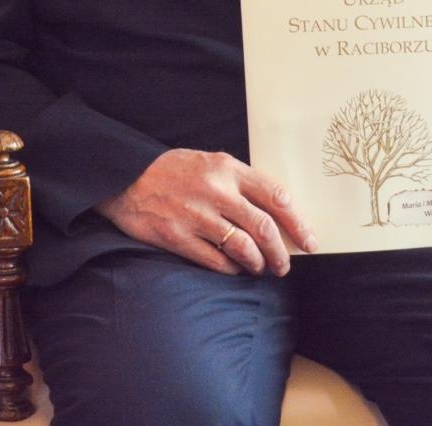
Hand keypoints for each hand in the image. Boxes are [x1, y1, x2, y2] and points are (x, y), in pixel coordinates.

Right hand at [94, 149, 316, 276]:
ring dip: (258, 263)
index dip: (298, 223)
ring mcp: (195, 215)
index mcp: (226, 168)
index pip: (276, 197)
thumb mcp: (207, 162)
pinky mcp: (177, 236)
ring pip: (244, 249)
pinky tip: (233, 268)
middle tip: (284, 265)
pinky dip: (231, 269)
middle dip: (281, 253)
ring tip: (258, 267)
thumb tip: (275, 211)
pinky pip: (217, 261)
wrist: (122, 176)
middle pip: (264, 228)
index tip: (309, 241)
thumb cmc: (170, 171)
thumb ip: (238, 181)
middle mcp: (214, 191)